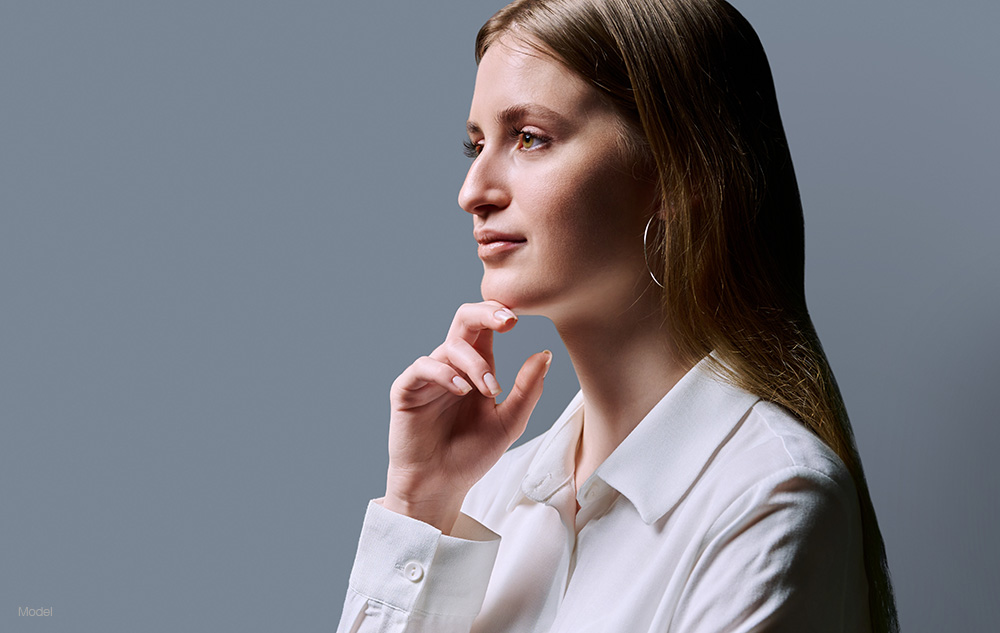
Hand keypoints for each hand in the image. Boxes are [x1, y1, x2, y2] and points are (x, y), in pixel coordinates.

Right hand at [384, 301, 550, 533]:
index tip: (518, 317)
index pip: (485, 328)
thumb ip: (527, 390)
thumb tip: (545, 354)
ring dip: (475, 363)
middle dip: (486, 313)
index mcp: (476, 368)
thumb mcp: (509, 423)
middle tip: (508, 320)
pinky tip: (461, 389)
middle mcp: (451, 366)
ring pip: (450, 346)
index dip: (499, 314)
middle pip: (464, 320)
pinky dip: (444, 372)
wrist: (441, 486)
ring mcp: (428, 376)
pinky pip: (422, 366)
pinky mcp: (407, 390)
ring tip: (489, 390)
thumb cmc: (472, 454)